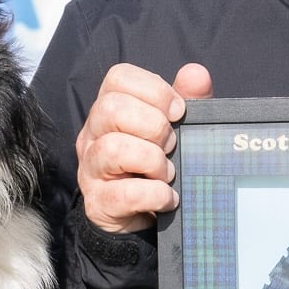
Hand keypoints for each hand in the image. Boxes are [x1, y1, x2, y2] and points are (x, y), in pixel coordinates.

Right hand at [75, 62, 212, 232]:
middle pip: (111, 109)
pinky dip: (155, 194)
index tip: (178, 111)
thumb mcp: (176, 128)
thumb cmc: (156, 162)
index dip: (154, 90)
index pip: (118, 78)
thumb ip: (188, 99)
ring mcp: (91, 168)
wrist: (140, 214)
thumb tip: (197, 74)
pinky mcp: (99, 202)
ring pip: (113, 149)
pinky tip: (168, 197)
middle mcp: (92, 134)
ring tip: (167, 173)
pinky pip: (124, 193)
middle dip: (153, 125)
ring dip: (153, 161)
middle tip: (171, 145)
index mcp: (109, 108)